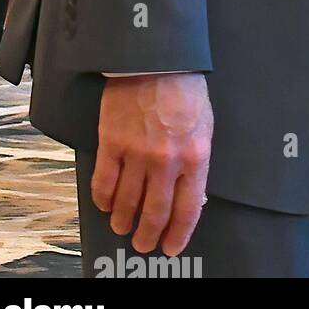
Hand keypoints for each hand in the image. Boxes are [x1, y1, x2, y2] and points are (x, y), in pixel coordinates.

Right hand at [91, 73, 212, 256]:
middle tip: (143, 245)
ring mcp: (137, 154)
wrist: (159, 60)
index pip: (187, 209)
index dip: (178, 234)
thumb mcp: (205, 127)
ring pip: (126, 203)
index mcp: (195, 157)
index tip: (171, 247)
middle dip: (148, 235)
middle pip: (155, 212)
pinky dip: (103, 200)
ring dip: (123, 221)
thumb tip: (193, 196)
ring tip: (122, 227)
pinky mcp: (112, 143)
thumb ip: (197, 162)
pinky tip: (105, 205)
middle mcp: (166, 161)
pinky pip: (103, 183)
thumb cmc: (187, 92)